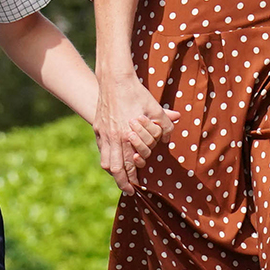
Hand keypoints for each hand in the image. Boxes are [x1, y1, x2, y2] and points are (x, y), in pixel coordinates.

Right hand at [94, 72, 179, 192]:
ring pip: (105, 161)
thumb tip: (171, 134)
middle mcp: (113, 137)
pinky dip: (108, 158)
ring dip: (113, 172)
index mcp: (127, 135)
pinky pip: (102, 149)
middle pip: (115, 169)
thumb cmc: (136, 93)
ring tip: (120, 178)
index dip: (133, 178)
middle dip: (122, 182)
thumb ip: (165, 123)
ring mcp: (103, 132)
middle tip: (128, 191)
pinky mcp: (98, 127)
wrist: (114, 79)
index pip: (129, 165)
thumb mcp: (154, 107)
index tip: (136, 187)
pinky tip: (114, 159)